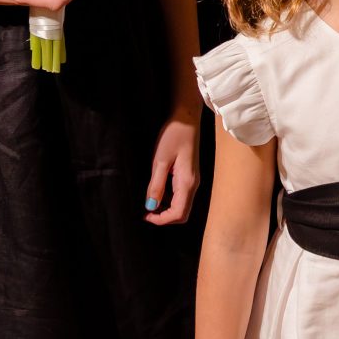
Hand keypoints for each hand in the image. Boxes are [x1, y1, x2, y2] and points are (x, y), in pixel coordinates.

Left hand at [145, 109, 201, 223]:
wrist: (186, 119)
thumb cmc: (174, 136)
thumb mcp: (160, 160)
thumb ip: (156, 185)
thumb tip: (151, 206)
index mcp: (187, 183)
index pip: (178, 213)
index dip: (161, 220)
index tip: (145, 215)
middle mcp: (193, 185)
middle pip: (182, 213)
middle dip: (164, 217)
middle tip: (146, 212)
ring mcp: (192, 181)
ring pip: (181, 206)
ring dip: (166, 209)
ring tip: (149, 202)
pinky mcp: (188, 176)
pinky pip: (180, 196)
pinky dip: (169, 200)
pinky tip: (157, 192)